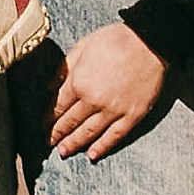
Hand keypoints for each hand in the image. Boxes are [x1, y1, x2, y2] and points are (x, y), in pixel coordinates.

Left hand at [49, 23, 167, 160]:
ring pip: (89, 133)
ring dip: (74, 144)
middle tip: (49, 141)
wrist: (149, 42)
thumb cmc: (115, 40)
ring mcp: (113, 110)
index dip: (49, 118)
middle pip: (71, 122)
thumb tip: (50, 86)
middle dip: (57, 133)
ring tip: (63, 151)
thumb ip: (64, 68)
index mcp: (79, 82)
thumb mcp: (83, 47)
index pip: (58, 106)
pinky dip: (102, 147)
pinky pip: (114, 136)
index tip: (44, 124)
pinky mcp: (132, 115)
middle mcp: (93, 100)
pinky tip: (92, 155)